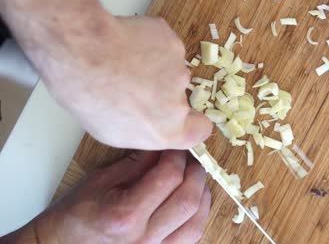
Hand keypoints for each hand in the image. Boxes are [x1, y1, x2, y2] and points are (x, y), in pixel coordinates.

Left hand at [0, 0, 212, 149]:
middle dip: (164, 92)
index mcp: (169, 131)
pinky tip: (127, 45)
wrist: (84, 54)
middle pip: (180, 98)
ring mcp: (179, 68)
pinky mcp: (172, 42)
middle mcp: (180, 102)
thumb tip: (148, 121)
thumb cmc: (90, 97)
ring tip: (123, 62)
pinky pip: (165, 45)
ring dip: (155, 67)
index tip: (180, 117)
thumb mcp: (112, 132)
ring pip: (171, 69)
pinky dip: (151, 45)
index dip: (193, 122)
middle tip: (133, 85)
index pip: (201, 130)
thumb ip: (145, 130)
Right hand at [1, 151, 211, 243]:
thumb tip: (163, 146)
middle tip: (190, 159)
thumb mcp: (101, 180)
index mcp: (126, 214)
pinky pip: (189, 238)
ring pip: (196, 223)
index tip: (176, 146)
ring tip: (195, 179)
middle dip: (195, 173)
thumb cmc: (74, 216)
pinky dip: (196, 217)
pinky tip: (193, 202)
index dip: (177, 156)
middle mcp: (144, 237)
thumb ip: (137, 163)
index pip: (168, 178)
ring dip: (202, 196)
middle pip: (188, 200)